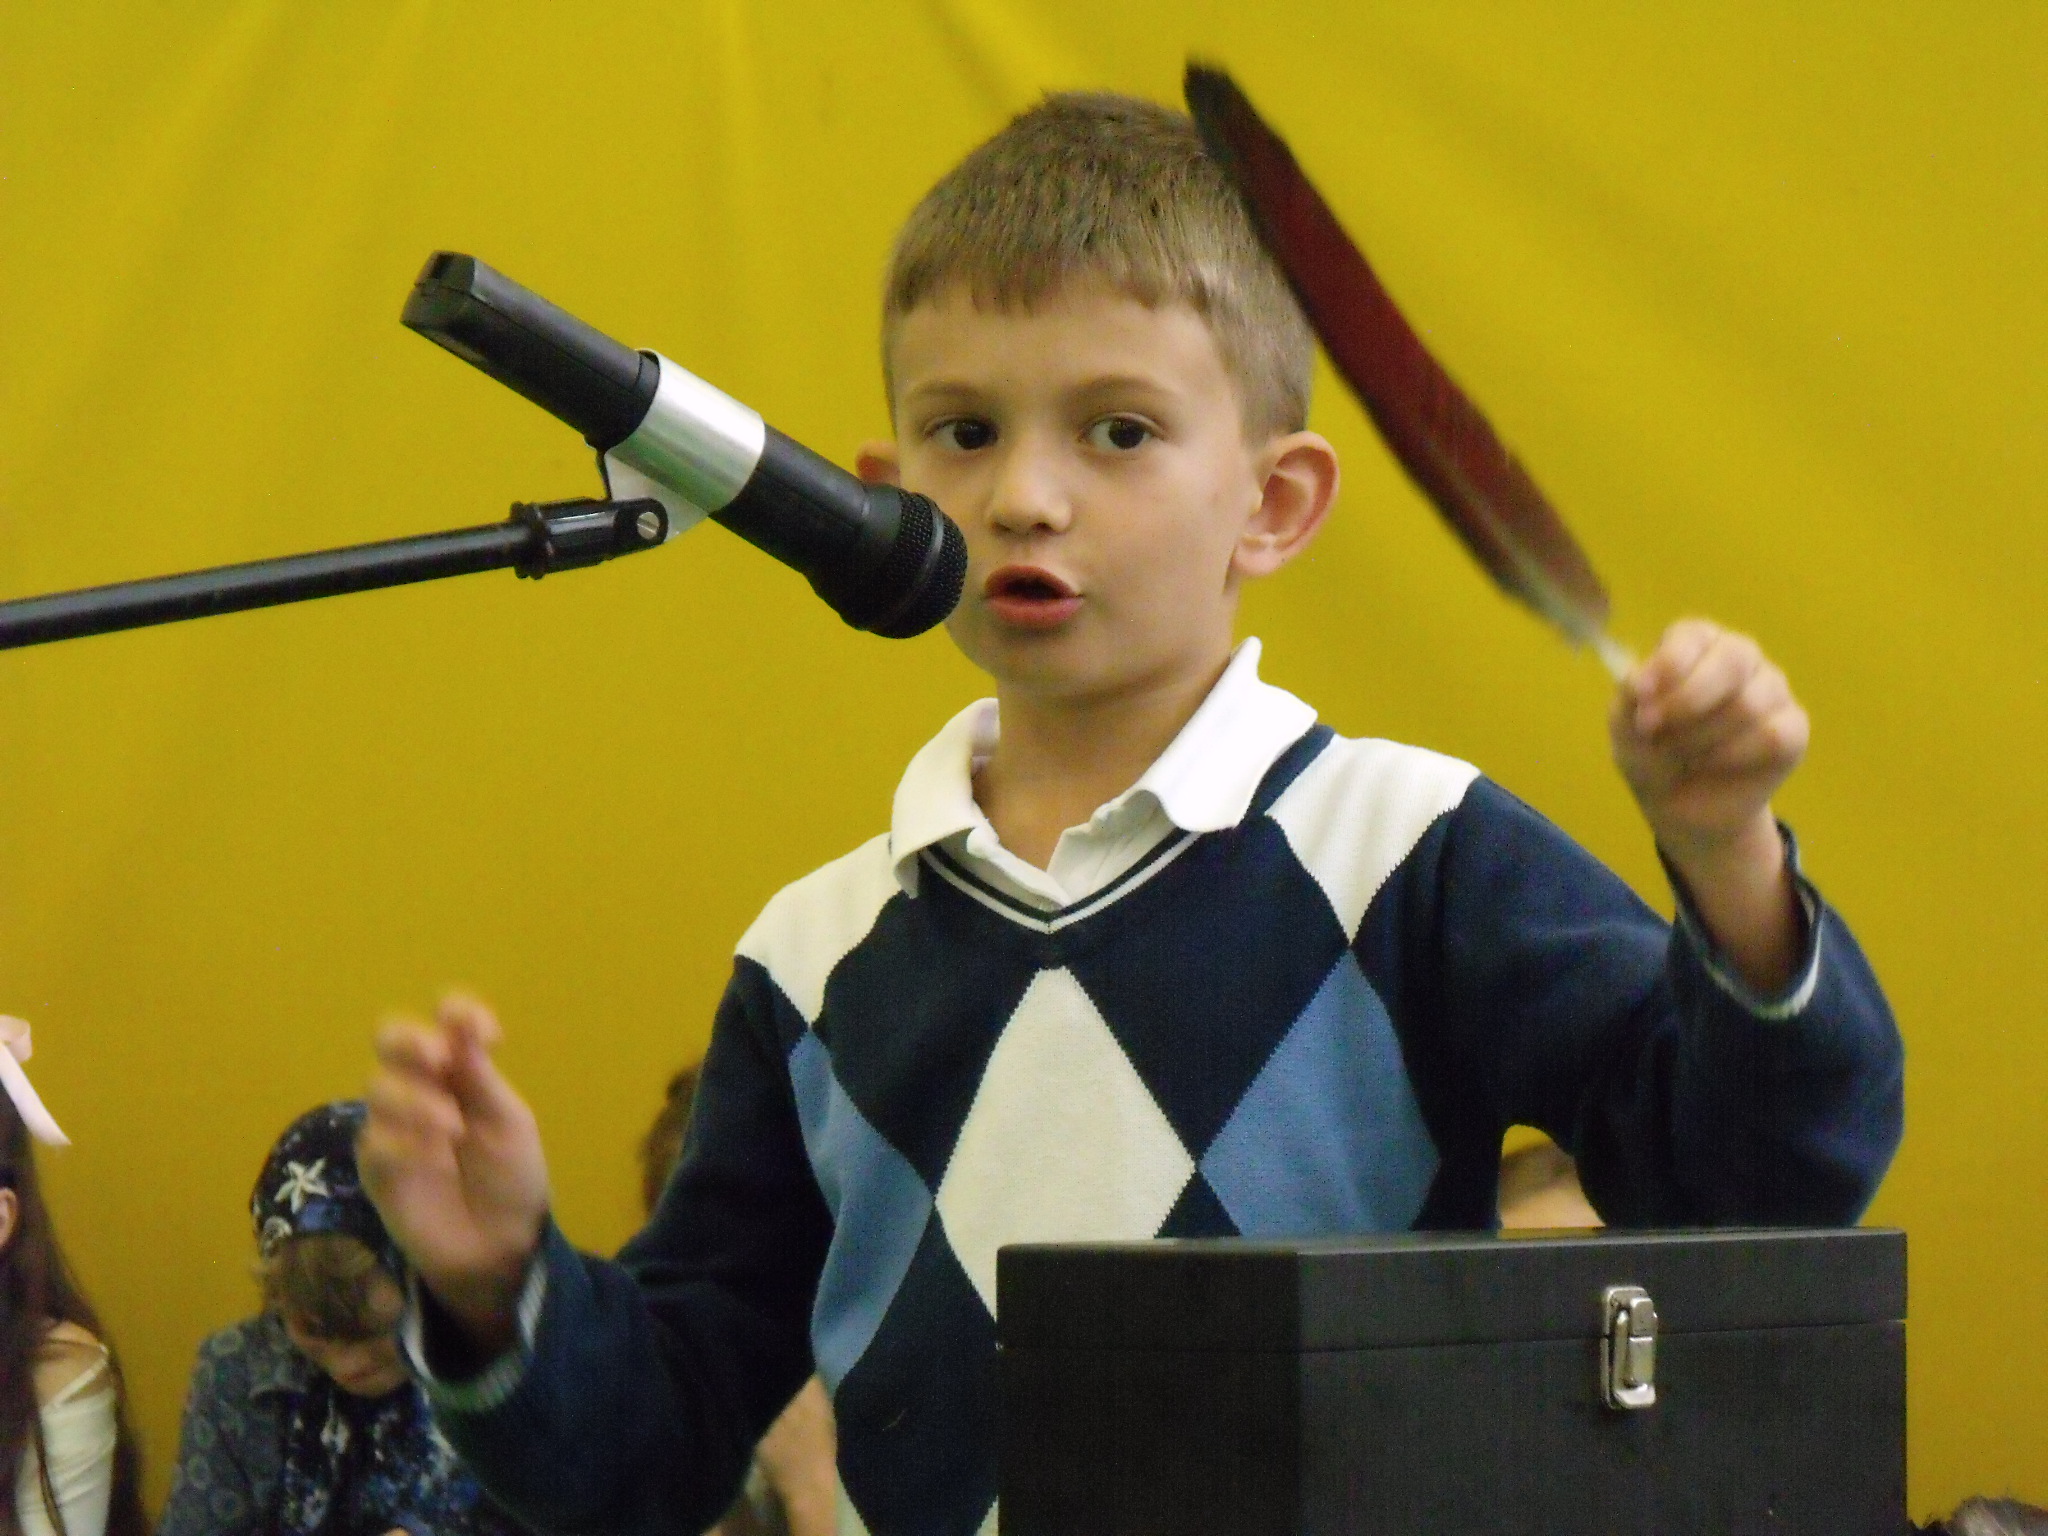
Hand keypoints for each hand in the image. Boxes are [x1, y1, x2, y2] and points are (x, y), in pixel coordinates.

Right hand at [359, 994, 548, 1356]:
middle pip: (390, 1039)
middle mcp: (422, 1089)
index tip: (488, 1034)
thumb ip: (481, 1078)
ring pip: (378, 1087)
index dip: (459, 1013)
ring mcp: (394, 1127)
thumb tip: (461, 1025)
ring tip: (451, 1130)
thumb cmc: (512, 1180)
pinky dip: (406, 1144)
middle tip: (439, 1060)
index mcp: (462, 1072)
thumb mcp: (508, 1124)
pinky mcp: (376, 1168)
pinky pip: (374, 1141)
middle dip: (410, 1041)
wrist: (500, 1248)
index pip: (446, 1023)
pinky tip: (435, 1163)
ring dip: (417, 1101)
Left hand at [1610, 619, 1807, 858]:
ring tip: (1684, 755)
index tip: (1642, 699)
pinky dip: (1735, 757)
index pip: (1693, 635)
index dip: (1668, 666)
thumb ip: (1629, 700)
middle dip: (1688, 702)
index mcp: (1694, 642)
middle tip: (1656, 732)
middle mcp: (1738, 655)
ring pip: (1749, 704)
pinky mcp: (1794, 725)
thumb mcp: (1624, 729)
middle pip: (1732, 660)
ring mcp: (1771, 688)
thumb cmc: (1651, 754)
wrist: (1683, 807)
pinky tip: (1718, 764)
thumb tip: (1641, 682)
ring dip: (1703, 739)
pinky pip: (1774, 735)